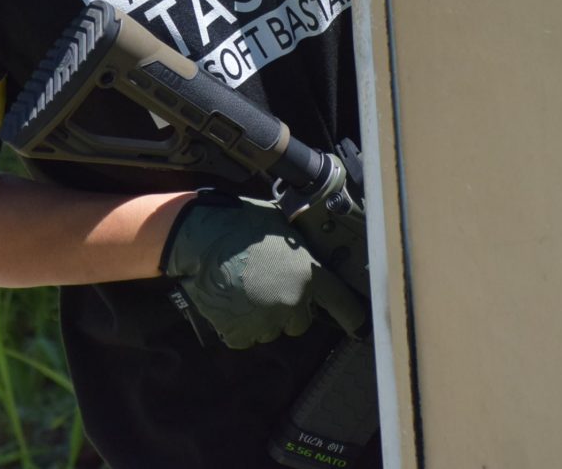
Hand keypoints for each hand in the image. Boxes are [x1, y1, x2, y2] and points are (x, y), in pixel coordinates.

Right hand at [161, 192, 364, 348]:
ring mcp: (266, 321)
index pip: (343, 305)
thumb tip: (314, 262)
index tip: (360, 327)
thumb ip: (304, 254)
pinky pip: (245, 337)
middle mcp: (293, 302)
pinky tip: (230, 301)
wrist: (201, 238)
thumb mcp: (284, 229)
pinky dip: (238, 326)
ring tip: (244, 289)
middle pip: (300, 322)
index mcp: (310, 275)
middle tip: (266, 285)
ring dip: (261, 317)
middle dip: (288, 308)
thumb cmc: (241, 225)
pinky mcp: (240, 333)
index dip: (352, 317)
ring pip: (271, 330)